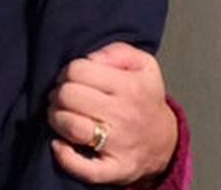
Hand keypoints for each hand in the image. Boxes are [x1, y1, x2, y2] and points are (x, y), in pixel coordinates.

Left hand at [48, 42, 177, 184]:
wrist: (164, 141)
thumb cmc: (144, 98)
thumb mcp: (142, 65)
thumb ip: (116, 51)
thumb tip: (91, 57)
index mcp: (130, 86)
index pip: (77, 70)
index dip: (68, 72)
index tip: (72, 78)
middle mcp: (124, 114)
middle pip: (68, 95)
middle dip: (59, 93)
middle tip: (64, 97)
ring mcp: (119, 144)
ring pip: (70, 126)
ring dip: (56, 118)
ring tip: (61, 115)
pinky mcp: (115, 169)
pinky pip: (83, 167)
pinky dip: (64, 156)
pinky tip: (59, 145)